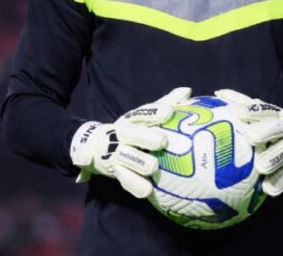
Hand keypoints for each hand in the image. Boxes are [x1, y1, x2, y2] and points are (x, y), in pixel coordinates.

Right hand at [69, 86, 191, 198]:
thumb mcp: (145, 116)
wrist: (95, 147)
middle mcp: (122, 134)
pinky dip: (135, 185)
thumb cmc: (134, 129)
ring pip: (126, 157)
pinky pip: (125, 180)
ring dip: (139, 162)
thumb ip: (166, 103)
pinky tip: (147, 191)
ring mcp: (116, 153)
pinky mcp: (115, 171)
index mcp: (131, 119)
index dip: (154, 112)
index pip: (141, 113)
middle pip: (131, 133)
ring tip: (153, 167)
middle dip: (145, 137)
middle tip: (162, 141)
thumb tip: (187, 91)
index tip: (169, 112)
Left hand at [215, 89, 282, 196]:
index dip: (252, 110)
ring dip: (274, 158)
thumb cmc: (278, 126)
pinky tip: (268, 189)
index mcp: (277, 115)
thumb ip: (243, 103)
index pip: (265, 109)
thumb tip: (216, 94)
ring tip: (261, 166)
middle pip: (278, 127)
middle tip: (251, 137)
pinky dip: (280, 181)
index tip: (237, 112)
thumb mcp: (266, 113)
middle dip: (266, 130)